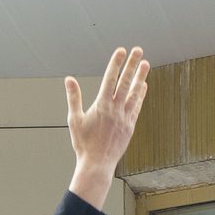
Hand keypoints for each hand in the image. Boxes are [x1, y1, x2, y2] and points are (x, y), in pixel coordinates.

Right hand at [66, 47, 149, 200]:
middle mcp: (115, 110)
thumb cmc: (83, 144)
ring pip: (134, 94)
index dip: (116, 63)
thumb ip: (73, 98)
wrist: (97, 165)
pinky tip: (144, 86)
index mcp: (101, 106)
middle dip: (132, 65)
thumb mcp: (74, 120)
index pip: (110, 79)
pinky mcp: (130, 127)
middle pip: (125, 82)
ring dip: (140, 77)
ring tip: (145, 64)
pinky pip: (137, 107)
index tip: (121, 51)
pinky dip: (141, 96)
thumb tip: (69, 79)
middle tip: (138, 50)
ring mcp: (124, 118)